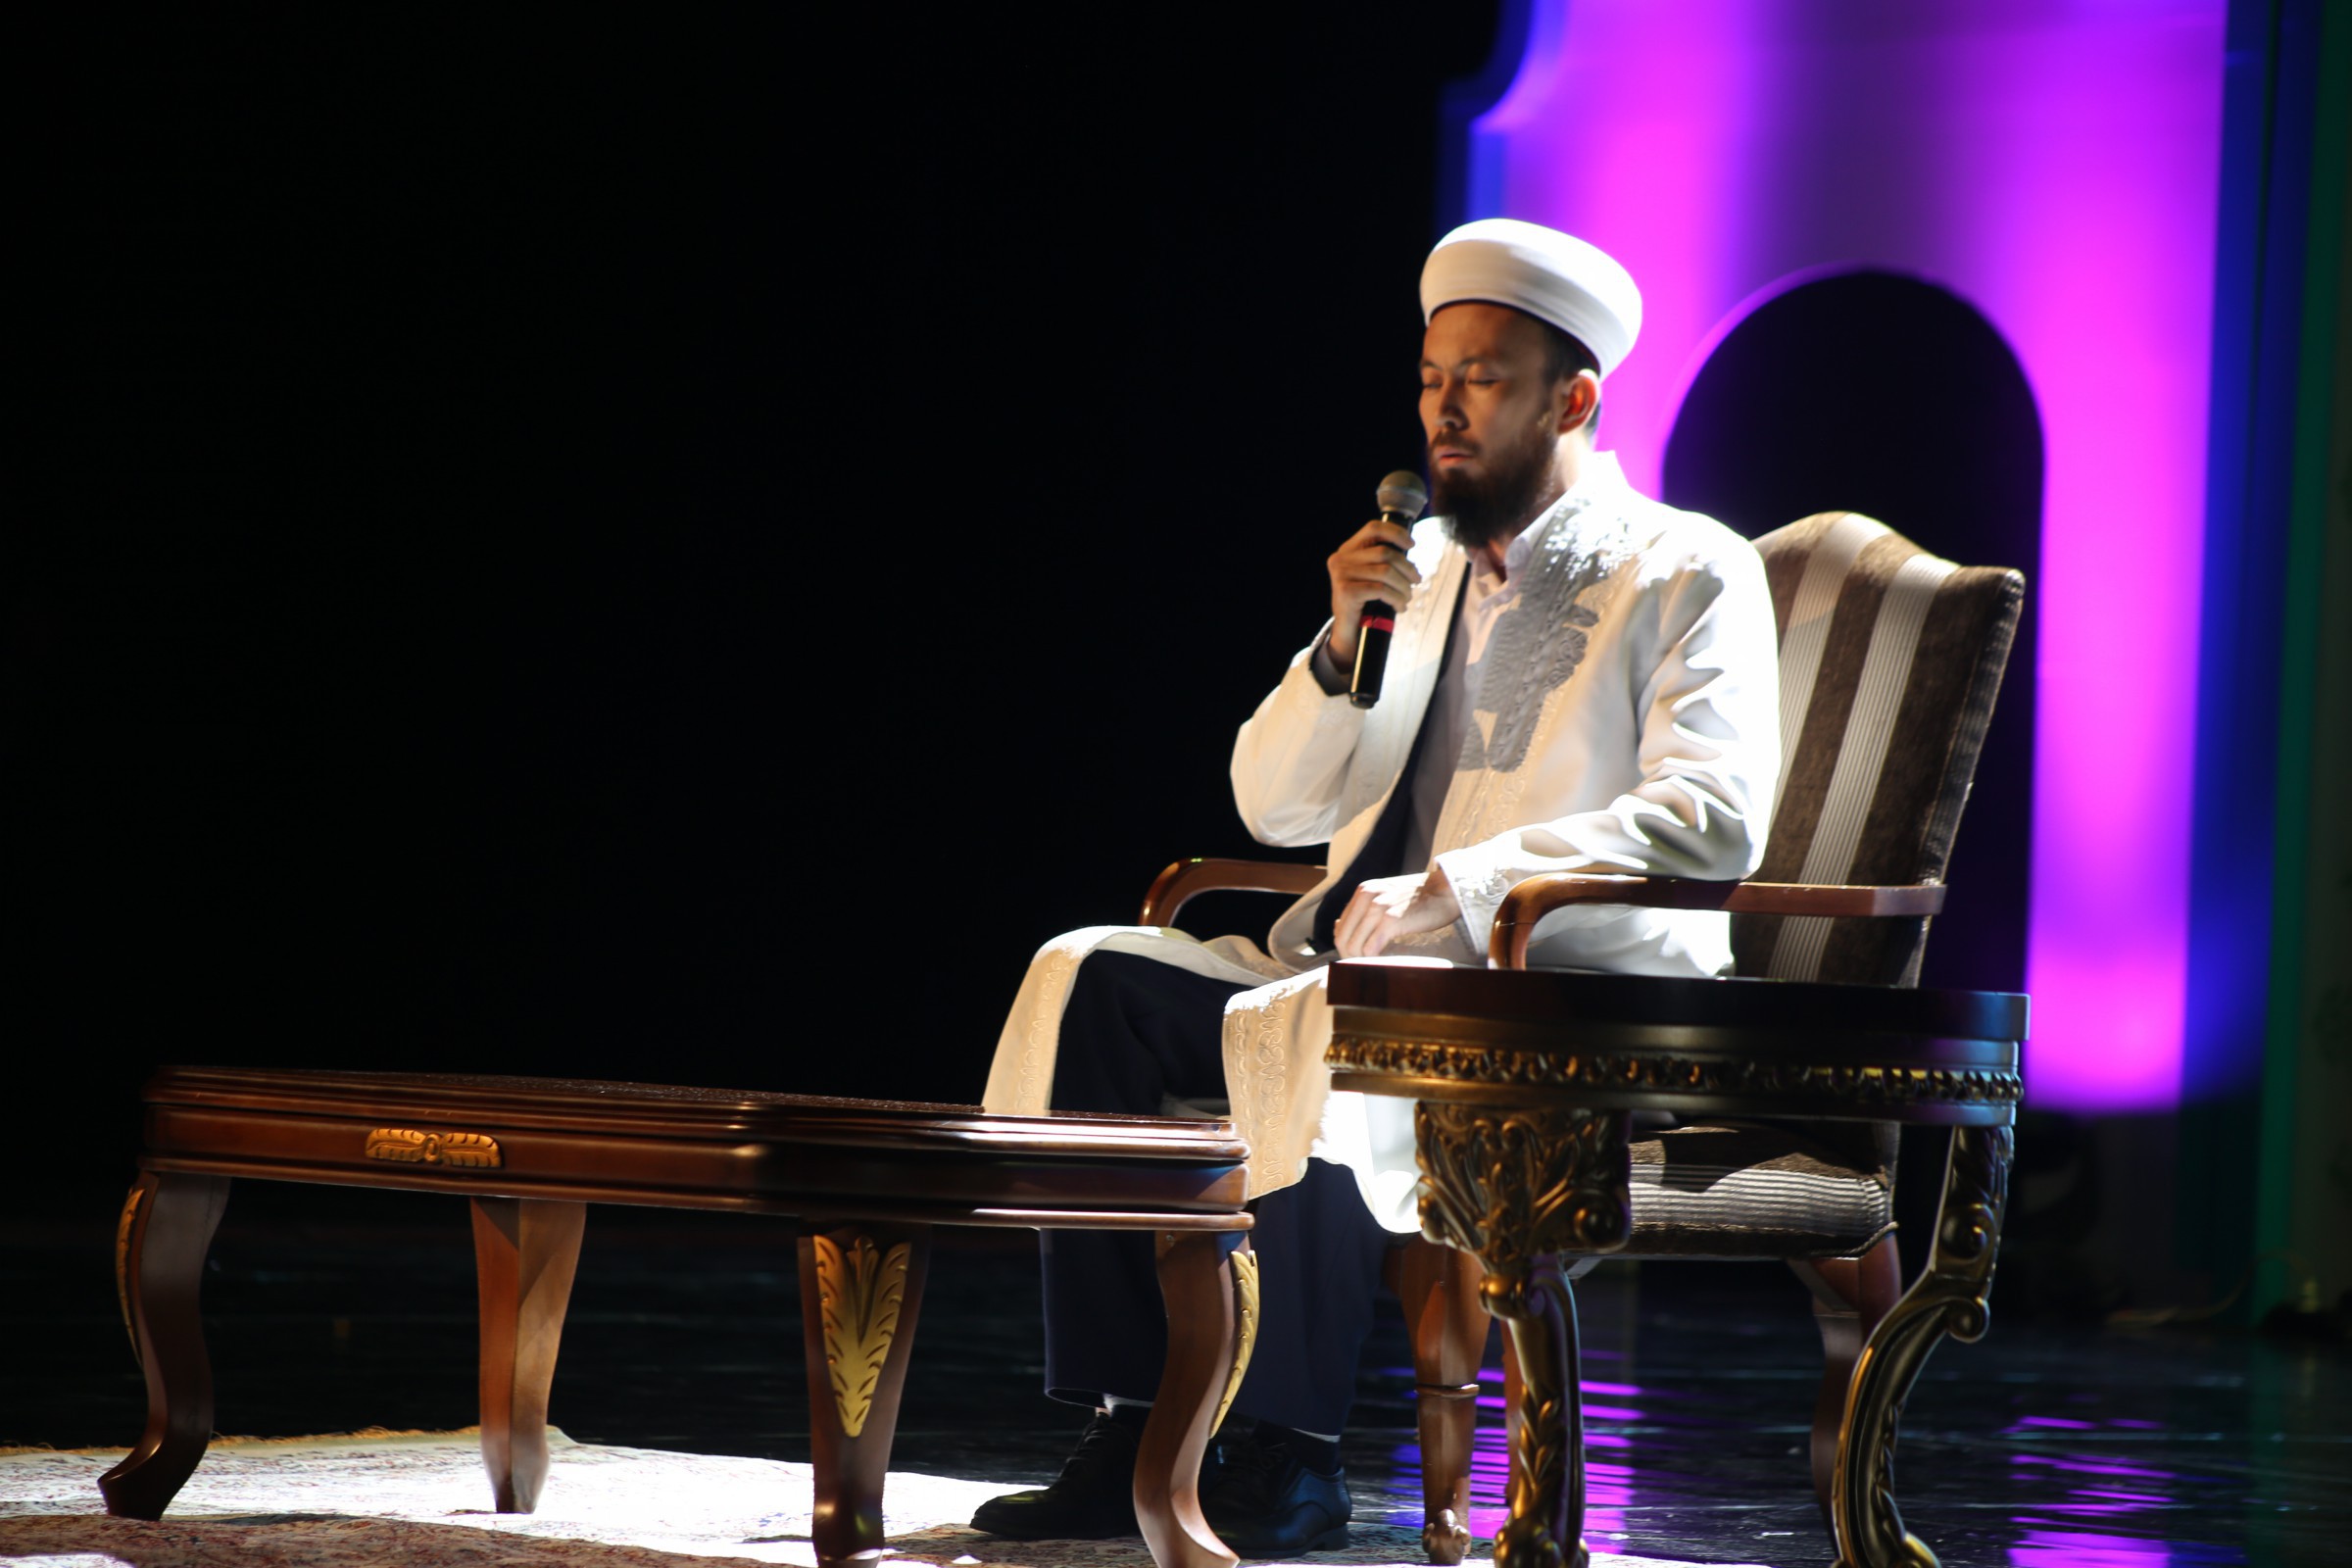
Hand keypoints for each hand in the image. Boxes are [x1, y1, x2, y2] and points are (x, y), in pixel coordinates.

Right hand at [1326, 518, 1421, 664]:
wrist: (1349, 630)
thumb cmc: (1365, 601)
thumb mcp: (1372, 574)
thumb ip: (1384, 559)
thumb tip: (1409, 549)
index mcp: (1348, 549)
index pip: (1373, 528)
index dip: (1396, 533)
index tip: (1412, 545)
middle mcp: (1341, 558)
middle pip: (1385, 552)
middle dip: (1407, 567)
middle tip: (1416, 580)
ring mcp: (1341, 574)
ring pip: (1386, 571)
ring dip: (1404, 586)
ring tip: (1407, 597)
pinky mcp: (1346, 591)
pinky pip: (1381, 589)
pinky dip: (1396, 598)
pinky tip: (1400, 606)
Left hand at [1333, 866, 1460, 958]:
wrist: (1448, 888)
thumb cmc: (1421, 897)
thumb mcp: (1388, 895)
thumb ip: (1367, 908)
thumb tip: (1340, 926)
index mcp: (1364, 891)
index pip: (1340, 927)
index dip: (1346, 947)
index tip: (1357, 958)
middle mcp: (1367, 897)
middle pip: (1343, 938)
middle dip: (1349, 958)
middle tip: (1363, 968)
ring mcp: (1378, 908)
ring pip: (1354, 945)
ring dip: (1361, 961)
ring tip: (1374, 966)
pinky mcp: (1392, 920)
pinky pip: (1371, 948)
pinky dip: (1373, 960)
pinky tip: (1384, 962)